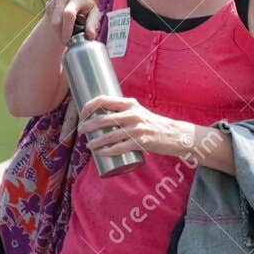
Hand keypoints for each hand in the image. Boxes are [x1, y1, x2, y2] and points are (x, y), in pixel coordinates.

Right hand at [45, 0, 98, 43]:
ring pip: (52, 21)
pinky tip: (63, 23)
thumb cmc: (88, 6)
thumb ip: (92, 24)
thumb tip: (90, 36)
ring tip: (67, 32)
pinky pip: (49, 19)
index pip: (68, 13)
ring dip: (58, 31)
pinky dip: (55, 26)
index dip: (67, 29)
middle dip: (61, 34)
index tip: (69, 40)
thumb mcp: (94, 13)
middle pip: (57, 20)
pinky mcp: (48, 2)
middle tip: (67, 41)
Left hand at [79, 95, 199, 158]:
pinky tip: (100, 153)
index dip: (88, 107)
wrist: (172, 134)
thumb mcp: (137, 112)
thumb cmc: (151, 123)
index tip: (82, 115)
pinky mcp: (140, 141)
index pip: (103, 100)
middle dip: (87, 126)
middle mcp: (132, 114)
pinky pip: (119, 148)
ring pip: (108, 136)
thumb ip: (121, 112)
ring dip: (94, 142)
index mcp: (130, 104)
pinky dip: (107, 151)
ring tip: (89, 145)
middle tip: (81, 131)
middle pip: (102, 119)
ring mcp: (137, 128)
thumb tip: (98, 117)